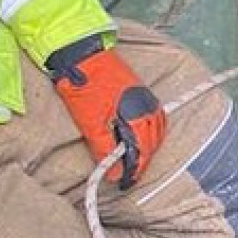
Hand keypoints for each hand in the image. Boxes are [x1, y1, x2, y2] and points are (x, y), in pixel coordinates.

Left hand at [47, 38, 167, 186]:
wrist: (81, 54)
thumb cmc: (84, 87)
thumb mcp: (90, 123)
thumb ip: (104, 149)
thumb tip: (115, 173)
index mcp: (135, 116)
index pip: (141, 151)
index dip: (134, 170)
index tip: (125, 183)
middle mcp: (146, 106)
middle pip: (151, 141)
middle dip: (143, 159)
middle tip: (129, 174)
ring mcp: (145, 96)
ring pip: (156, 128)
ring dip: (149, 145)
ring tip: (137, 157)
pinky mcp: (140, 89)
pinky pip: (154, 115)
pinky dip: (151, 129)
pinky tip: (142, 132)